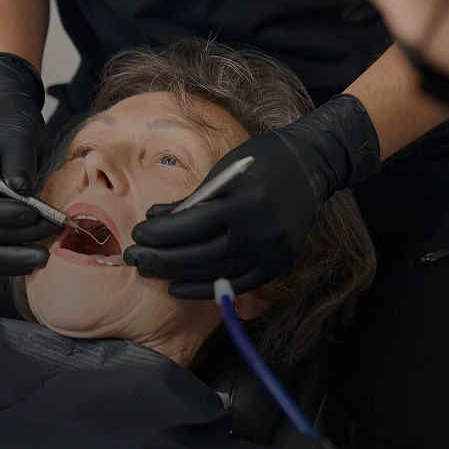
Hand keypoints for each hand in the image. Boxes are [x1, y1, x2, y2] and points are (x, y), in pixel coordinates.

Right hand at [0, 52, 59, 274]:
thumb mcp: (16, 133)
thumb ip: (18, 160)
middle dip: (16, 239)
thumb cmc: (10, 120)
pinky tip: (34, 263)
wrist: (11, 117)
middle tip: (51, 232)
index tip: (32, 212)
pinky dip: (12, 260)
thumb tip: (21, 190)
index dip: (2, 214)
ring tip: (45, 258)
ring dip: (14, 257)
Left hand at [123, 95, 379, 297]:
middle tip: (136, 258)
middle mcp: (259, 231)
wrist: (312, 164)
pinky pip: (238, 284)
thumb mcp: (224, 171)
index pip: (192, 226)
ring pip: (217, 273)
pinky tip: (181, 287)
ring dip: (180, 276)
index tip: (138, 233)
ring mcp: (272, 251)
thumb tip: (154, 220)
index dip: (161, 234)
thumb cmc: (262, 159)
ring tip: (153, 272)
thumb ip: (192, 200)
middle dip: (163, 258)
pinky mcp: (280, 263)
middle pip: (200, 255)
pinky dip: (208, 288)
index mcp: (243, 201)